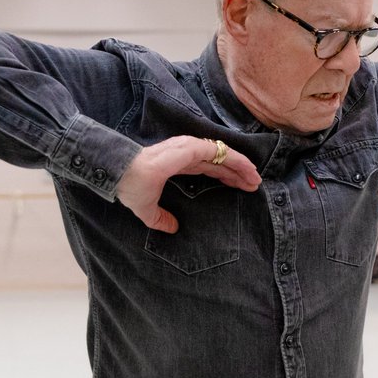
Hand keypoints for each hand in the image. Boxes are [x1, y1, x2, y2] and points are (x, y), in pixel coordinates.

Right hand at [115, 136, 260, 232]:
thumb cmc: (131, 186)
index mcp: (179, 163)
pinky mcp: (192, 148)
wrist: (121, 174)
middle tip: (253, 185)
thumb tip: (172, 228)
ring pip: (224, 156)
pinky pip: (220, 153)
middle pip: (220, 162)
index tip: (240, 186)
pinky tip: (248, 170)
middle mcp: (187, 153)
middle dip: (238, 173)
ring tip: (256, 179)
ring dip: (242, 167)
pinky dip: (237, 160)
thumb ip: (160, 218)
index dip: (226, 176)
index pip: (209, 167)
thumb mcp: (148, 209)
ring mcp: (190, 148)